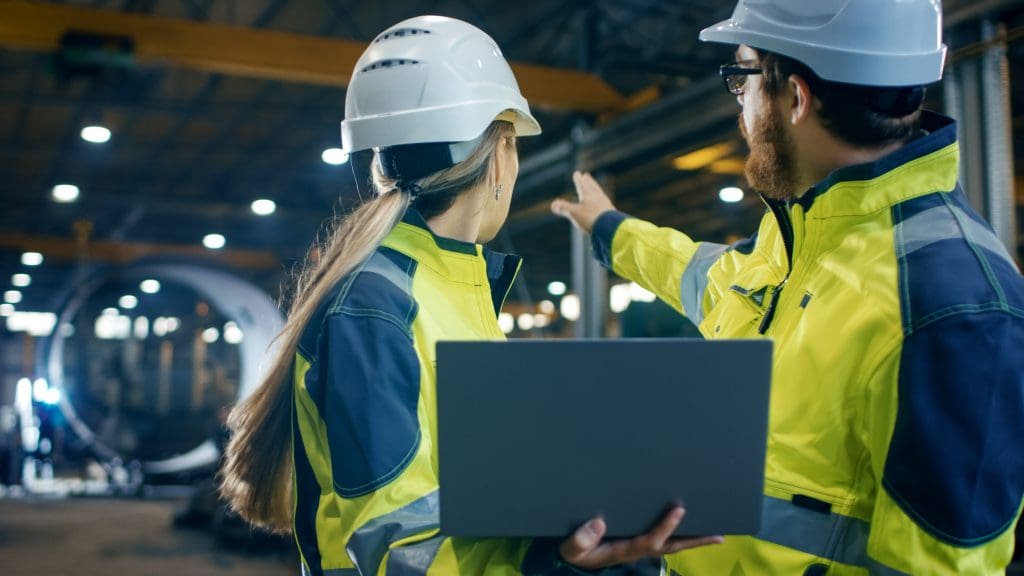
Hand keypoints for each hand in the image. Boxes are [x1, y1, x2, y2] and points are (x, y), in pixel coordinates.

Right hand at [550, 171, 616, 233]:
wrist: (611, 228)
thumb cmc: (591, 218)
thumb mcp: (574, 213)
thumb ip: (564, 208)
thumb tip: (553, 205)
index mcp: (589, 195)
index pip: (582, 185)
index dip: (579, 179)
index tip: (577, 173)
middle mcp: (598, 197)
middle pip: (592, 187)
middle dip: (589, 181)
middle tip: (587, 176)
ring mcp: (606, 205)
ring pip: (599, 194)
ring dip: (596, 189)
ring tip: (595, 188)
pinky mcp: (611, 213)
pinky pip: (605, 204)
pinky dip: (601, 200)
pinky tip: (603, 204)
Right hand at [558, 507, 723, 569]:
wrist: (574, 560)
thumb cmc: (575, 550)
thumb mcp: (572, 548)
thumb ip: (581, 539)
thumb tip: (599, 523)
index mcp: (624, 549)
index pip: (650, 540)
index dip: (666, 527)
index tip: (679, 510)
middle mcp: (638, 550)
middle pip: (671, 547)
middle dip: (694, 541)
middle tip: (718, 536)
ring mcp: (640, 548)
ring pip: (671, 544)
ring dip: (693, 540)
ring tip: (716, 533)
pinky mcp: (639, 543)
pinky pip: (663, 539)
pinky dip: (679, 534)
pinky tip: (691, 526)